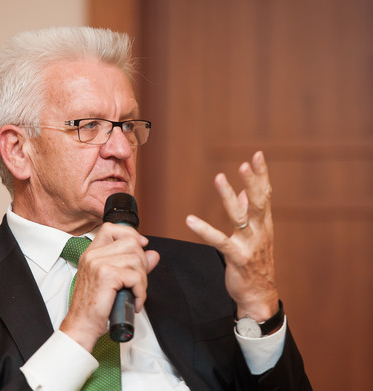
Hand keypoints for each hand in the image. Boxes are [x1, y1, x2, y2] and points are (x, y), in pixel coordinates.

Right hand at [59, 223, 159, 351]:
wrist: (81, 326)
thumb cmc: (94, 307)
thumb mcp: (114, 281)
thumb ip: (134, 265)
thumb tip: (153, 254)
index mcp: (91, 253)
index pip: (111, 228)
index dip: (131, 234)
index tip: (141, 246)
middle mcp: (93, 255)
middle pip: (131, 243)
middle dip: (142, 263)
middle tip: (137, 282)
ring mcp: (98, 263)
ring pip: (137, 260)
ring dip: (142, 281)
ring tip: (135, 294)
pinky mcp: (106, 275)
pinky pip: (136, 277)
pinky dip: (140, 292)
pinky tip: (134, 301)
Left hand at [186, 151, 278, 320]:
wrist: (259, 296)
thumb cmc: (256, 264)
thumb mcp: (257, 237)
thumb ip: (252, 214)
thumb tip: (248, 193)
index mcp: (265, 225)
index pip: (266, 195)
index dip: (262, 175)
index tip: (258, 156)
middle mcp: (260, 232)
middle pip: (259, 203)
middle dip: (253, 182)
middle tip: (246, 163)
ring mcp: (249, 245)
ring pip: (240, 217)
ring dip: (230, 197)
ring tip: (220, 178)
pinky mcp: (237, 258)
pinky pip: (219, 241)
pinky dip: (204, 230)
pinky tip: (190, 220)